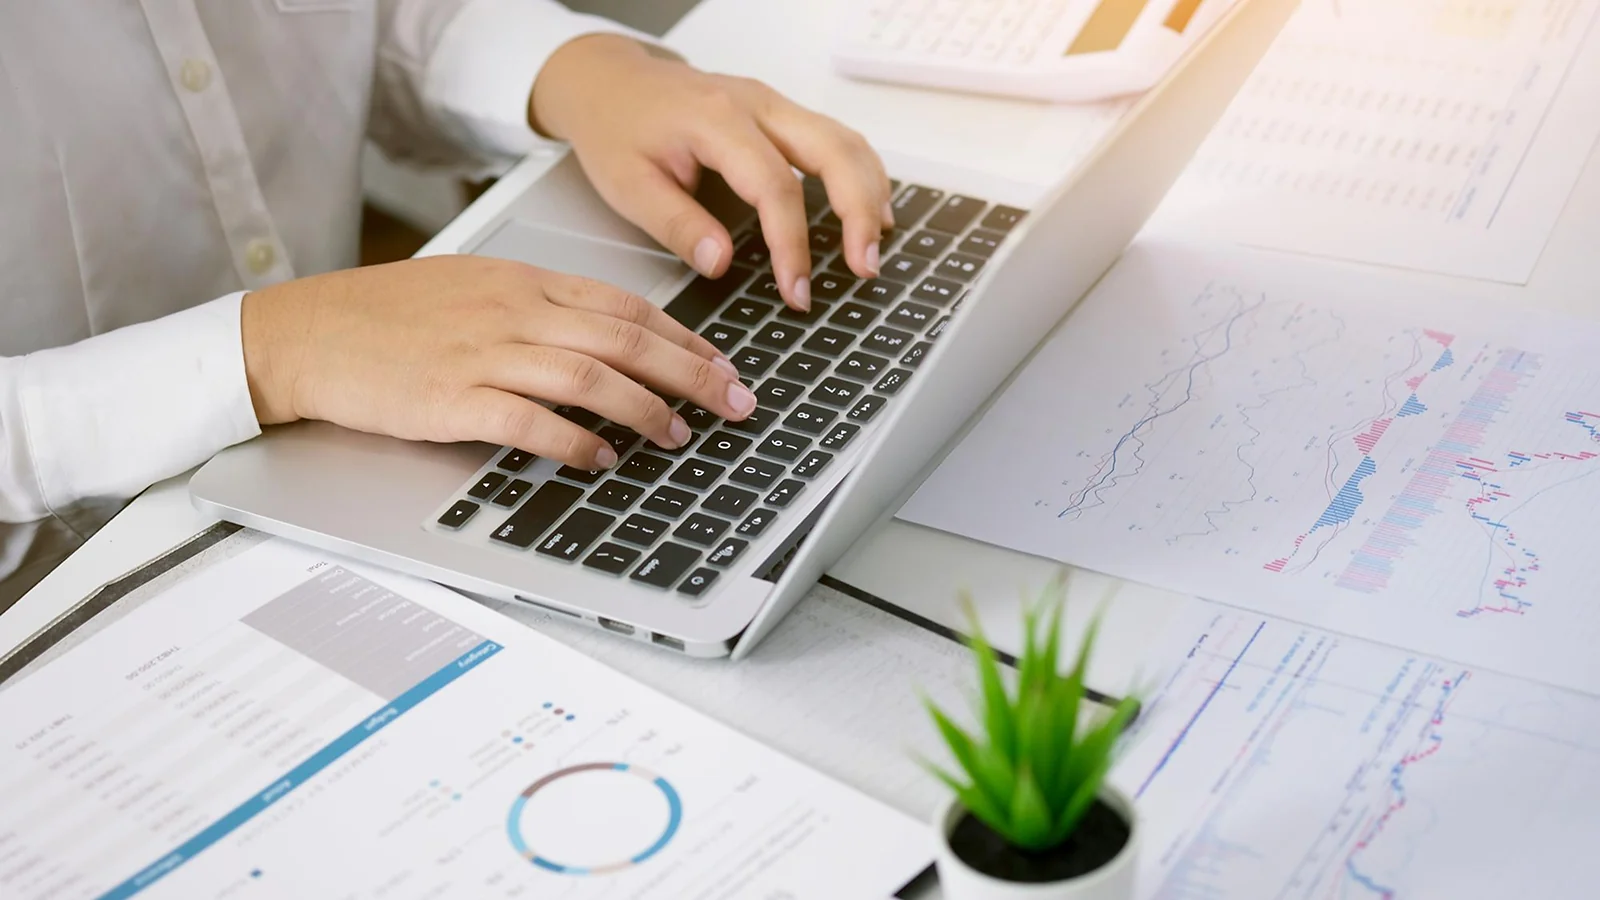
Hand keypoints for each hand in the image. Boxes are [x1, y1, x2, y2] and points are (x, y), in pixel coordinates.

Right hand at [239, 256, 758, 468]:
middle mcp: (513, 312)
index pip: (625, 307)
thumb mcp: (475, 291)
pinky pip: (530, 422)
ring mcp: (482, 355)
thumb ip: (540, 310)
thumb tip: (607, 343)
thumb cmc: (390, 317)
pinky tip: (603, 459)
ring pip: (589, 377)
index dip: (685, 338)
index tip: (724, 365)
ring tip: (679, 436)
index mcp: (523, 283)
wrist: (308, 333)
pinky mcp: (451, 400)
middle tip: (736, 404)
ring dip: (645, 409)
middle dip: (693, 374)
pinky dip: (575, 442)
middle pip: (626, 340)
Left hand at [530, 34, 893, 310]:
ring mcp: (773, 104)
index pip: (775, 186)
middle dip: (858, 212)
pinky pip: (836, 138)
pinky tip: (868, 210)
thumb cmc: (616, 128)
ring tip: (874, 246)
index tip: (797, 292)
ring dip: (870, 192)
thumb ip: (677, 225)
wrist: (608, 81)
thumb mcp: (627, 186)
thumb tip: (723, 262)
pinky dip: (860, 175)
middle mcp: (755, 104)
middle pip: (833, 151)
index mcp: (716, 120)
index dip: (793, 245)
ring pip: (845, 140)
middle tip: (865, 267)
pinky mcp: (780, 113)